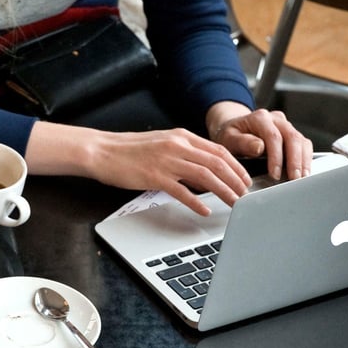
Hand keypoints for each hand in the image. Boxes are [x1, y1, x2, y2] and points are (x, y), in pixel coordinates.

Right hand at [25, 122, 252, 215]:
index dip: (236, 166)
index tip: (245, 180)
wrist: (102, 151)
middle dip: (235, 180)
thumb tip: (204, 172)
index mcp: (181, 137)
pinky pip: (181, 190)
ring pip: (205, 176)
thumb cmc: (129, 150)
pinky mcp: (154, 176)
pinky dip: (196, 201)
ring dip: (223, 191)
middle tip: (246, 195)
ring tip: (234, 203)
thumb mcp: (162, 144)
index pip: (218, 150)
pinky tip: (204, 210)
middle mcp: (177, 145)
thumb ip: (184, 155)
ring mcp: (166, 160)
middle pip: (217, 163)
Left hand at [206, 101, 312, 180]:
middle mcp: (276, 119)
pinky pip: (304, 145)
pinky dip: (305, 159)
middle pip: (292, 137)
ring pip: (301, 141)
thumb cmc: (231, 136)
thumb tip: (259, 147)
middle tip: (294, 178)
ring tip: (301, 178)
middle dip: (295, 160)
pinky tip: (303, 172)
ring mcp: (286, 126)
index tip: (275, 174)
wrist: (235, 130)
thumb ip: (242, 142)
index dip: (276, 157)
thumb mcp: (229, 139)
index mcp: (260, 118)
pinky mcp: (291, 135)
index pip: (273, 136)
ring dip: (303, 160)